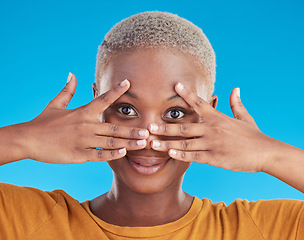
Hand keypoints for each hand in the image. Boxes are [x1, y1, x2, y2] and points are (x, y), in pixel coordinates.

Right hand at [23, 73, 148, 163]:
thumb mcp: (55, 104)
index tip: (129, 83)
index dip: (116, 90)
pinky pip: (99, 154)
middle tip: (150, 130)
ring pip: (111, 142)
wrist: (28, 139)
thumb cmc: (43, 121)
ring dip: (129, 142)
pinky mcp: (79, 154)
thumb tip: (72, 74)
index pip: (103, 99)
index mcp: (83, 112)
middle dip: (133, 129)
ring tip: (144, 143)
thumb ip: (68, 90)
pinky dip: (112, 154)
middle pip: (114, 127)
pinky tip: (124, 153)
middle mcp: (86, 125)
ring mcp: (84, 140)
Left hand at [149, 83, 275, 171]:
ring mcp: (212, 144)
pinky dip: (181, 155)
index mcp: (217, 117)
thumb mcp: (245, 117)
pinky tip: (170, 154)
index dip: (186, 93)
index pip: (199, 102)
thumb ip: (236, 103)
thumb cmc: (253, 135)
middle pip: (184, 127)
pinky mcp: (214, 157)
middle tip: (150, 126)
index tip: (174, 85)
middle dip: (166, 127)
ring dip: (168, 143)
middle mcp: (212, 129)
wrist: (265, 152)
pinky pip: (194, 157)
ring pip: (185, 143)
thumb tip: (235, 89)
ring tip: (152, 143)